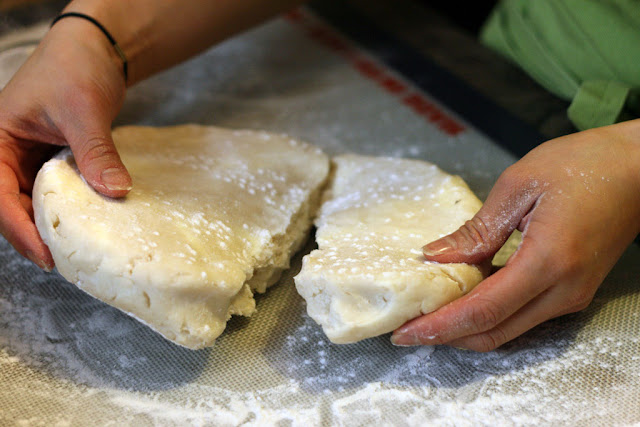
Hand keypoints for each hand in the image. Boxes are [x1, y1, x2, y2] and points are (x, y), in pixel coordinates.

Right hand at [0, 17, 129, 269]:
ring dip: (50, 224)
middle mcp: (6, 153)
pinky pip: (55, 192)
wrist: (94, 49)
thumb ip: (95, 152)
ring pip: (32, 202)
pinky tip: (88, 223)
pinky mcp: (51, 160)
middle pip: (9, 205)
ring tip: (75, 250)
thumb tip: (115, 191)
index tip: (46, 255)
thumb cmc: (76, 67)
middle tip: (64, 261)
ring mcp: (28, 158)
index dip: (18, 229)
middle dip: (33, 234)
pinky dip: (69, 208)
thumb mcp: (83, 111)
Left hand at [391, 120, 639, 350]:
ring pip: (508, 329)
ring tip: (426, 318)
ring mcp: (571, 295)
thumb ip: (477, 229)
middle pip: (494, 332)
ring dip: (465, 328)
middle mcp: (563, 289)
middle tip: (406, 331)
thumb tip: (436, 256)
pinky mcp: (572, 291)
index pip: (483, 311)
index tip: (405, 333)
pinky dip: (488, 314)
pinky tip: (461, 300)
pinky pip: (522, 314)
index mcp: (548, 260)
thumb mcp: (519, 185)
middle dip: (446, 337)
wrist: (638, 168)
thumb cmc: (584, 165)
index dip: (440, 326)